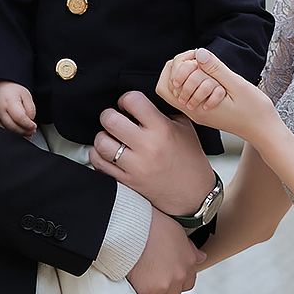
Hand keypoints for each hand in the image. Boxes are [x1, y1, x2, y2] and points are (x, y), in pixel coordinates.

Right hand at [0, 79, 36, 137]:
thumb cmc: (12, 89)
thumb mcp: (26, 95)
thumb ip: (30, 109)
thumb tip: (30, 121)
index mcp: (9, 102)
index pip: (20, 118)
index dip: (28, 125)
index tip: (34, 126)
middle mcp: (0, 110)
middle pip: (13, 127)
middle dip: (24, 131)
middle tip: (32, 131)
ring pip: (7, 130)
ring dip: (19, 134)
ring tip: (27, 133)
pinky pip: (2, 130)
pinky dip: (11, 133)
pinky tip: (18, 132)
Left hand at [86, 90, 215, 216]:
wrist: (194, 194)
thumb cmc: (190, 160)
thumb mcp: (185, 128)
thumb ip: (162, 112)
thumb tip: (140, 103)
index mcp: (162, 129)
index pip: (132, 101)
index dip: (126, 99)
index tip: (127, 105)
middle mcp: (148, 147)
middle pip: (110, 120)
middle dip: (109, 115)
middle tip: (115, 118)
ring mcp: (136, 167)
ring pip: (101, 143)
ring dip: (102, 136)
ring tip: (111, 137)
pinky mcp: (127, 182)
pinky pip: (100, 164)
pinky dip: (99, 155)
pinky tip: (108, 153)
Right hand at [125, 205, 205, 293]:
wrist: (130, 224)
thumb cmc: (148, 223)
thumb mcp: (174, 230)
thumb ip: (188, 248)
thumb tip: (201, 257)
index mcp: (188, 260)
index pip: (187, 284)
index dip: (174, 284)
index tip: (163, 280)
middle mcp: (179, 274)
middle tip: (147, 287)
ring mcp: (164, 284)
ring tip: (136, 287)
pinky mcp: (148, 289)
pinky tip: (129, 288)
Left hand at [158, 48, 276, 143]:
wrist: (264, 131)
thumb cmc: (255, 110)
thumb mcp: (237, 85)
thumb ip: (216, 69)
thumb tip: (198, 53)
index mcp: (197, 106)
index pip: (169, 81)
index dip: (180, 64)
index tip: (199, 59)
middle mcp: (193, 111)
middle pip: (167, 85)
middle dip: (181, 68)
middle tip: (200, 63)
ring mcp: (198, 113)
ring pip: (177, 90)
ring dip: (188, 76)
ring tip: (207, 70)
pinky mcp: (204, 112)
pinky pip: (190, 95)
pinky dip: (196, 83)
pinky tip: (212, 79)